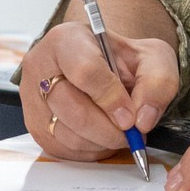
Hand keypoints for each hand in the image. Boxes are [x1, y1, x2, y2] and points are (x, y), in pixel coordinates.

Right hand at [18, 20, 178, 160]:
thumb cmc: (122, 60)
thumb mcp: (152, 57)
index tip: (131, 116)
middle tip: (130, 132)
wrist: (101, 65)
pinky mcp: (33, 125)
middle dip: (109, 129)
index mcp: (66, 40)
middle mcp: (40, 66)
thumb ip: (158, 82)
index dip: (112, 99)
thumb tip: (142, 119)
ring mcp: (31, 97)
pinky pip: (62, 149)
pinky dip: (89, 150)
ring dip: (101, 142)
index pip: (85, 71)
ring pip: (67, 134)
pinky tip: (101, 136)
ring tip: (117, 131)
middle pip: (73, 109)